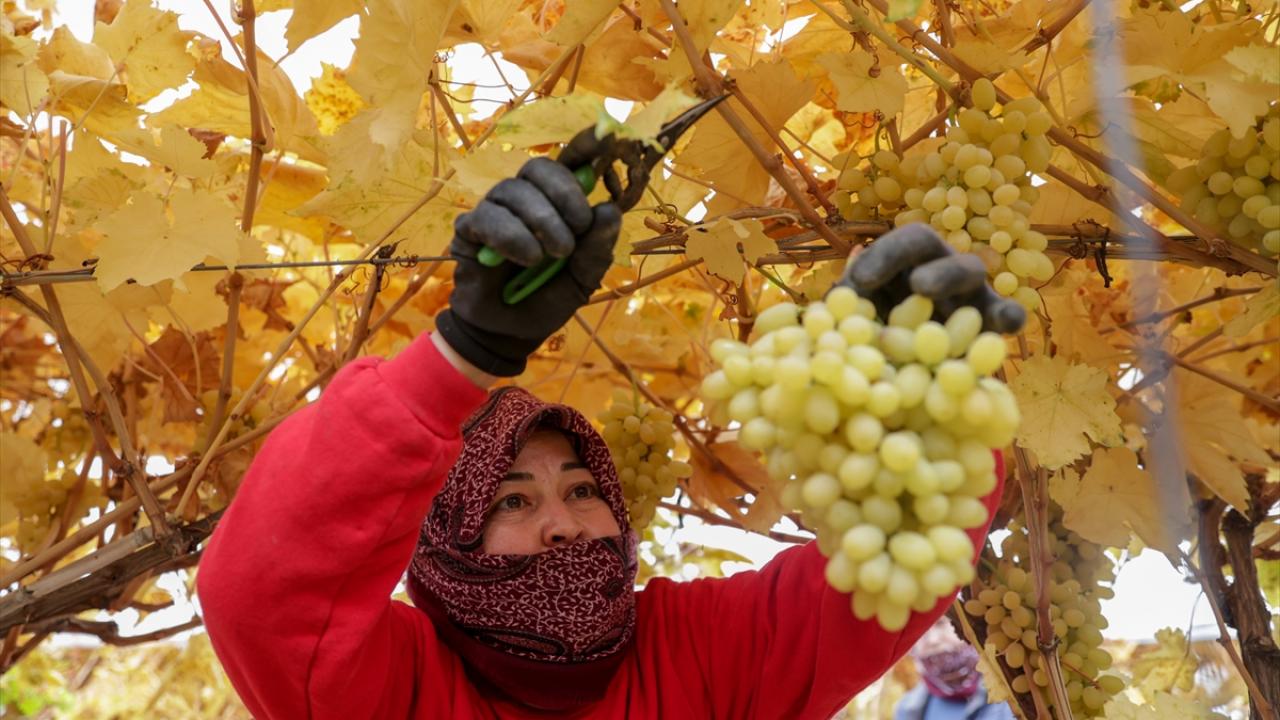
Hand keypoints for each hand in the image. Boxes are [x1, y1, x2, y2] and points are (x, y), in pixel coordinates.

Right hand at [437, 150, 621, 376]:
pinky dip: (513, 237)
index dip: (583, 145)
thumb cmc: (545, 299)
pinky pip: (488, 217)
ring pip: (514, 190)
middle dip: (564, 193)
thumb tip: (609, 209)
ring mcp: (494, 211)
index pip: (566, 163)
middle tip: (577, 230)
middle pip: (538, 167)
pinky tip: (527, 259)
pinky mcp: (469, 231)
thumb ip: (597, 248)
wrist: (510, 334)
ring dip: (542, 221)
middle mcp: (523, 200)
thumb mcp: (582, 279)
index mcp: (554, 205)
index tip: (605, 136)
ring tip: (553, 255)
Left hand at [837, 223, 1025, 333]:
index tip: (861, 281)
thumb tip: (837, 299)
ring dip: (952, 277)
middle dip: (914, 255)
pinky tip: (1006, 324)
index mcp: (900, 263)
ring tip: (934, 295)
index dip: (883, 255)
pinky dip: (1008, 315)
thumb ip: (844, 310)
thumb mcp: (853, 325)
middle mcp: (933, 267)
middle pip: (933, 248)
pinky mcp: (988, 326)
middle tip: (917, 285)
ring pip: (969, 270)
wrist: (901, 384)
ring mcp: (964, 293)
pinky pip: (1006, 313)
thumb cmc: (871, 345)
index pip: (900, 244)